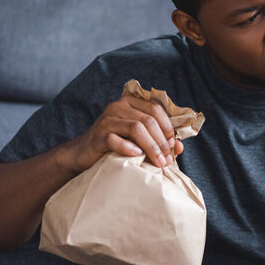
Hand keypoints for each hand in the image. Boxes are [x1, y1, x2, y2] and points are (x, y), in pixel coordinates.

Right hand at [66, 95, 183, 172]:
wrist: (84, 153)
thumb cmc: (116, 145)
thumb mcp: (138, 139)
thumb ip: (158, 139)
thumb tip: (180, 147)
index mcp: (130, 102)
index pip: (156, 109)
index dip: (168, 127)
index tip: (174, 145)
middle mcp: (118, 106)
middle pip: (148, 120)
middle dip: (161, 141)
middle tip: (167, 159)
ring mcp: (107, 120)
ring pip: (136, 128)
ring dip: (151, 147)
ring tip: (158, 162)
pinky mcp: (98, 135)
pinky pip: (116, 140)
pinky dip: (129, 148)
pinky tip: (137, 156)